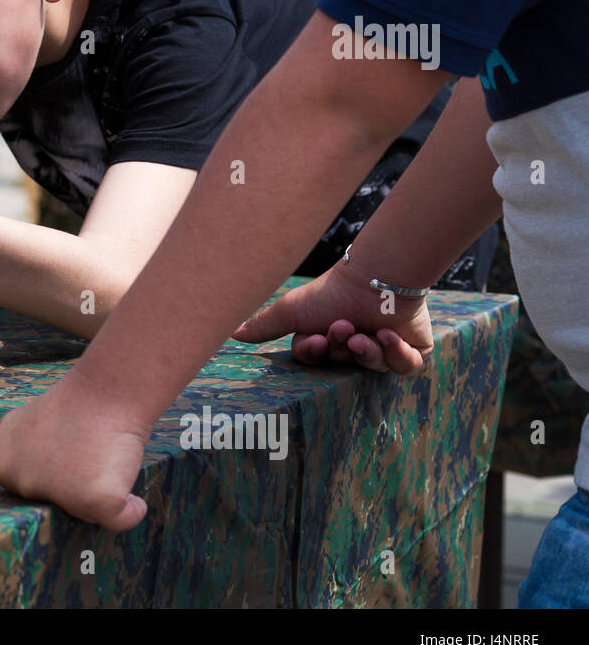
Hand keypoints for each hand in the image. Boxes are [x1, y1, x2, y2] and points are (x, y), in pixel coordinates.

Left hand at [0, 374, 149, 530]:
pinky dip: (132, 508)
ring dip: (102, 492)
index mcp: (4, 468)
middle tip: (83, 451)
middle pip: (61, 509)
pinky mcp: (97, 501)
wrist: (105, 389)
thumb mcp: (12, 428)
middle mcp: (26, 484)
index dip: (54, 475)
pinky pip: (122, 519)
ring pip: (88, 514)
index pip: (33, 496)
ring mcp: (60, 494)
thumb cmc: (64, 408)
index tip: (60, 450)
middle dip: (76, 485)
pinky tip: (126, 483)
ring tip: (100, 456)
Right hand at [232, 260, 434, 372]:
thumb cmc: (332, 292)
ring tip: (367, 334)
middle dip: (343, 350)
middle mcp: (355, 344)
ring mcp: (385, 347)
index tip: (317, 339)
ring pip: (374, 368)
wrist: (375, 277)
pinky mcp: (414, 349)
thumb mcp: (292, 310)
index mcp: (328, 337)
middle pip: (344, 365)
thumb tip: (231, 333)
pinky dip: (398, 356)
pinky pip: (407, 367)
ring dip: (368, 352)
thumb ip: (264, 325)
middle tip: (344, 329)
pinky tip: (390, 336)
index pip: (316, 360)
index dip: (316, 353)